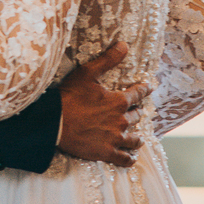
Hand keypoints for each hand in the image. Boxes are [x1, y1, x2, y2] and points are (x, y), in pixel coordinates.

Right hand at [58, 42, 151, 167]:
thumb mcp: (87, 73)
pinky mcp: (106, 153)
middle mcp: (121, 121)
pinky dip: (129, 157)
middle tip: (137, 112)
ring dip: (137, 137)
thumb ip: (108, 60)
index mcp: (118, 101)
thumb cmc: (70, 96)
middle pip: (136, 116)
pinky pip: (124, 158)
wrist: (54, 123)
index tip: (149, 88)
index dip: (144, 90)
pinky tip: (131, 157)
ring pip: (134, 139)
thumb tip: (124, 45)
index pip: (137, 94)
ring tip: (138, 138)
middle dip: (137, 112)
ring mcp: (115, 138)